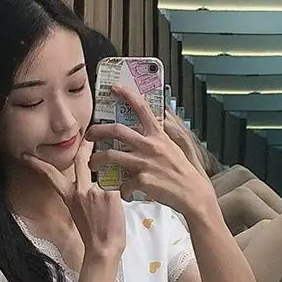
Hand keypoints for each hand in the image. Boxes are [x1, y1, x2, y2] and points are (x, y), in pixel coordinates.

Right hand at [22, 140, 125, 260]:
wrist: (104, 250)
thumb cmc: (94, 236)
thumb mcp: (79, 213)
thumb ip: (82, 195)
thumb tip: (90, 184)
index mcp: (69, 196)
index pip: (51, 175)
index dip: (39, 164)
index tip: (27, 156)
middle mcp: (79, 190)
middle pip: (82, 159)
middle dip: (88, 145)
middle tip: (90, 136)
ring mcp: (95, 190)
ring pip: (106, 171)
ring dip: (113, 173)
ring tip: (120, 178)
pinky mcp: (111, 193)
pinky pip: (119, 182)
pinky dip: (125, 187)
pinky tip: (127, 196)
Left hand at [85, 85, 216, 216]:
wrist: (192, 194)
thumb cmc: (183, 173)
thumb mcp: (174, 148)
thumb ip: (159, 139)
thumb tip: (150, 128)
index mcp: (158, 136)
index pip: (142, 108)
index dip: (127, 95)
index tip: (114, 88)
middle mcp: (150, 146)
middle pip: (116, 131)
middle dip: (97, 131)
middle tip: (89, 134)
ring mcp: (145, 163)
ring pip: (111, 156)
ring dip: (97, 160)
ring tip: (93, 164)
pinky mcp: (142, 181)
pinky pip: (123, 184)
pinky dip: (123, 190)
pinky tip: (126, 193)